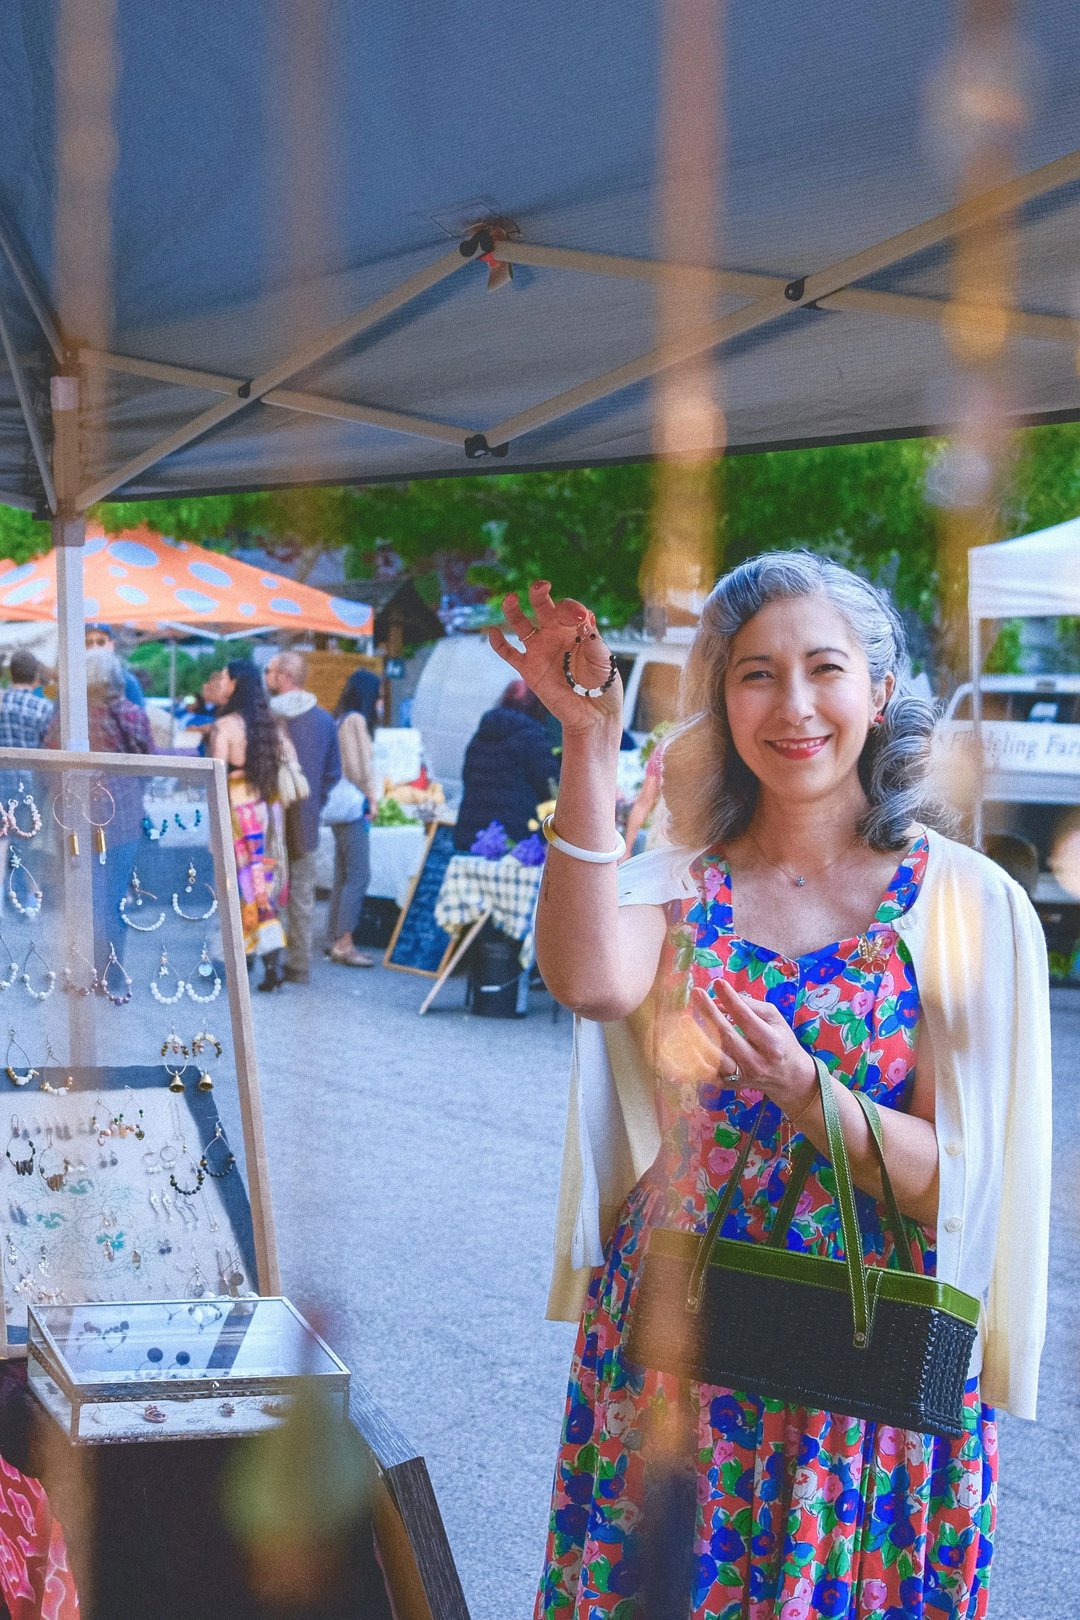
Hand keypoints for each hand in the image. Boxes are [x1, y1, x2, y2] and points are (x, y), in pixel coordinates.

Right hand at [489, 581, 623, 736]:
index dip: (571, 608)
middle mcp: (556, 635)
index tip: (579, 617)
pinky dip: (498, 643)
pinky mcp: (528, 669)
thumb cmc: (604, 685)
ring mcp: (540, 651)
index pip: (568, 609)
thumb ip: (593, 640)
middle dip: (540, 596)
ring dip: (513, 611)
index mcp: (576, 629)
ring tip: (510, 598)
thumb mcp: (604, 660)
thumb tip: (584, 619)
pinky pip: (509, 653)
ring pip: (521, 625)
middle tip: (540, 586)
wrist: (594, 715)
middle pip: (543, 609)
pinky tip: (492, 631)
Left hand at [684, 980, 817, 1118]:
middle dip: (710, 1013)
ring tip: (684, 1019)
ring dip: (697, 1038)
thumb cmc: (781, 1042)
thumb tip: (719, 998)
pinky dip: (694, 1060)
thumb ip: (749, 1006)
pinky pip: (707, 1074)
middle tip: (696, 993)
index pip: (748, 1019)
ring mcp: (742, 1076)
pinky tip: (685, 1045)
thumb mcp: (774, 1019)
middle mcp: (757, 1062)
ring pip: (715, 1058)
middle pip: (728, 1037)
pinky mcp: (730, 1085)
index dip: (732, 1001)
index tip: (718, 983)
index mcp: (772, 1043)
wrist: (789, 1079)